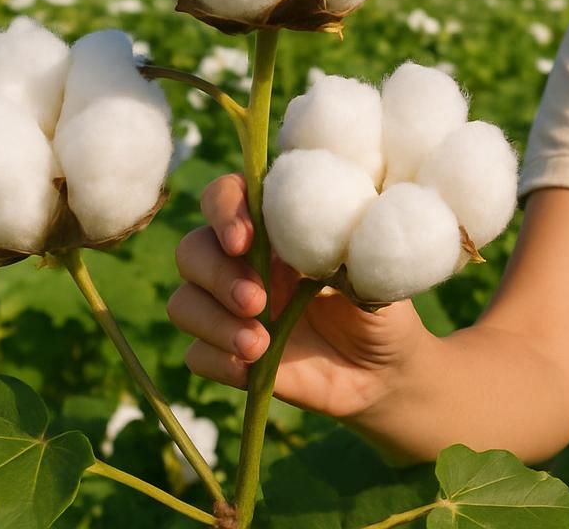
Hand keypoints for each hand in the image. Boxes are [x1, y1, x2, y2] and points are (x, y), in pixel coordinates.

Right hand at [169, 173, 430, 419]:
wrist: (384, 371)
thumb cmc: (381, 305)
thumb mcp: (372, 271)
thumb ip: (342, 246)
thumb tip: (321, 226)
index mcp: (275, 228)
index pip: (226, 197)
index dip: (223, 210)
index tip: (244, 240)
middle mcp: (245, 262)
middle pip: (193, 249)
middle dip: (217, 274)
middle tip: (256, 301)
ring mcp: (230, 309)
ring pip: (184, 302)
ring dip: (214, 322)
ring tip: (258, 344)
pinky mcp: (227, 354)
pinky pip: (195, 353)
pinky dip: (217, 359)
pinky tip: (250, 367)